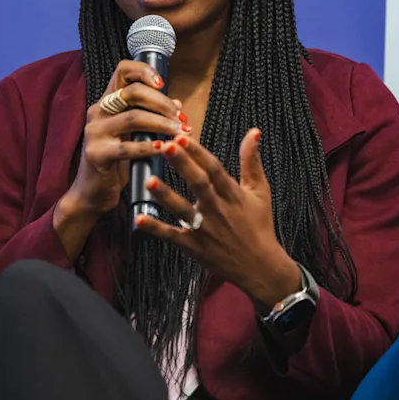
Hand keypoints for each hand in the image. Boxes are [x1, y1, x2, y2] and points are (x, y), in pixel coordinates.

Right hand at [56, 60, 186, 230]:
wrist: (92, 193)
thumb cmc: (115, 162)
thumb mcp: (134, 135)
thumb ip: (152, 117)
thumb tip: (177, 104)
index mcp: (107, 103)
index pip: (122, 71)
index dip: (143, 72)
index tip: (163, 84)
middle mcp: (97, 112)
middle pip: (133, 92)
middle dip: (163, 103)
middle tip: (181, 118)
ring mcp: (94, 133)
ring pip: (133, 117)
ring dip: (162, 124)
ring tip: (180, 133)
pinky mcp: (96, 154)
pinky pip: (127, 147)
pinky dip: (149, 147)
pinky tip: (163, 149)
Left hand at [133, 129, 301, 311]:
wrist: (259, 267)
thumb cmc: (259, 226)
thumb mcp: (260, 191)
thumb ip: (251, 161)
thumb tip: (253, 132)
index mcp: (233, 195)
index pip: (214, 169)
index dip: (198, 153)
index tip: (182, 137)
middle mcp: (218, 210)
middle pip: (198, 184)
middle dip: (182, 165)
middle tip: (166, 146)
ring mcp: (205, 229)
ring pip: (183, 210)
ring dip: (166, 195)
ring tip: (149, 180)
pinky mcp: (194, 247)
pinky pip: (172, 236)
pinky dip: (155, 228)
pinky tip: (139, 218)